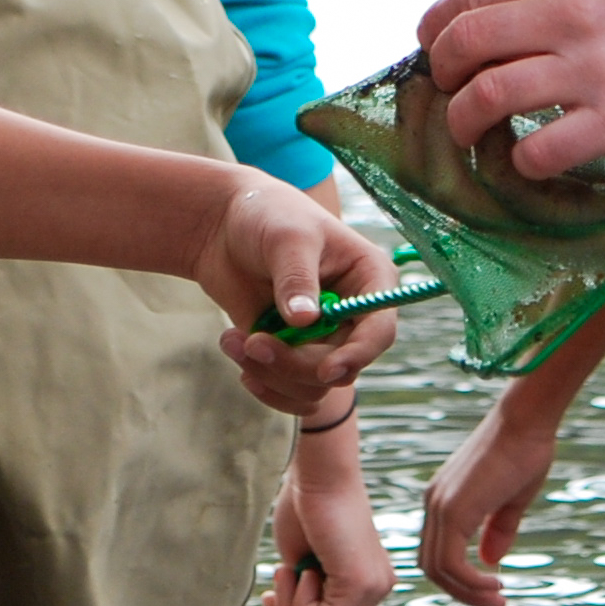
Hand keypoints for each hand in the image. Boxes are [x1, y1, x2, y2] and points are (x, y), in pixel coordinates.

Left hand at [203, 180, 400, 416]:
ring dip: (271, 374)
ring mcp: (323, 338)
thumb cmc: (268, 215)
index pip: (380, 330)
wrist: (224, 226)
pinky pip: (289, 390)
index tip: (325, 370)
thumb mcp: (287, 237)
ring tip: (231, 340)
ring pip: (312, 386)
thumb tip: (305, 322)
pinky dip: (262, 382)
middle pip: (340, 367)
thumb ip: (297, 278)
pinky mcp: (292, 352)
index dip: (358, 354)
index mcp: (369, 279)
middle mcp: (353, 315)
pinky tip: (235, 352)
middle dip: (294, 364)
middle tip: (252, 343)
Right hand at [268, 454, 393, 605]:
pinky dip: (296, 600)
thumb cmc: (303, 509)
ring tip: (287, 572)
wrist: (315, 472)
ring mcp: (375, 589)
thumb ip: (305, 604)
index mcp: (366, 588)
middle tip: (273, 597)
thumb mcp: (299, 568)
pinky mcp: (363, 584)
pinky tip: (299, 568)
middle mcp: (378, 591)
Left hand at [417, 392, 562, 605]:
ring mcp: (439, 506)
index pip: (437, 554)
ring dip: (468, 592)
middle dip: (462, 592)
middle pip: (432, 567)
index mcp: (443, 501)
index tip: (492, 589)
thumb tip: (490, 562)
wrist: (526, 420)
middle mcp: (434, 504)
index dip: (461, 579)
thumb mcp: (510, 500)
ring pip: (437, 569)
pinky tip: (496, 584)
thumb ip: (497, 530)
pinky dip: (470, 581)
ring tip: (498, 599)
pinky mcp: (453, 509)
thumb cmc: (525, 452)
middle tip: (495, 602)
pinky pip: (451, 561)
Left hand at [418, 0, 604, 179]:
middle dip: (444, 78)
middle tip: (452, 98)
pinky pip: (537, 149)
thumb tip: (487, 30)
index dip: (439, 34)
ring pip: (486, 96)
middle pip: (465, 43)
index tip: (437, 58)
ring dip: (467, 124)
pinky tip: (531, 162)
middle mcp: (574, 6)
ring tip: (476, 136)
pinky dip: (521, 162)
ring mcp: (595, 64)